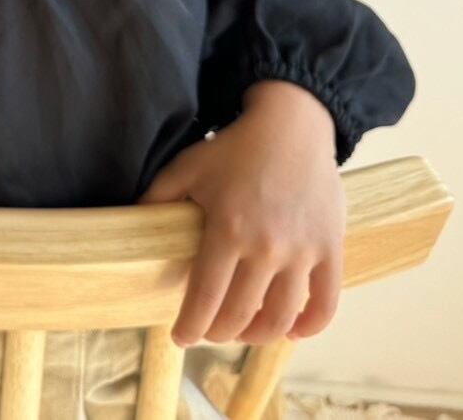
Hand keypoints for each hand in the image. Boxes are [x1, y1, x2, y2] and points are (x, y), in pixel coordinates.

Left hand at [136, 81, 345, 346]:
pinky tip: (292, 330)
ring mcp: (301, 251)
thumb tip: (133, 224)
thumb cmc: (236, 148)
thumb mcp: (189, 167)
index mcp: (227, 229)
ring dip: (258, 335)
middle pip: (240, 315)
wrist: (292, 125)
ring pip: (280, 318)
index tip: (180, 336)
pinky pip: (326, 304)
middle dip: (218, 333)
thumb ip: (159, 198)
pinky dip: (310, 327)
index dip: (189, 326)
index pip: (205, 299)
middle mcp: (265, 247)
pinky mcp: (329, 249)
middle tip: (209, 331)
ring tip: (243, 330)